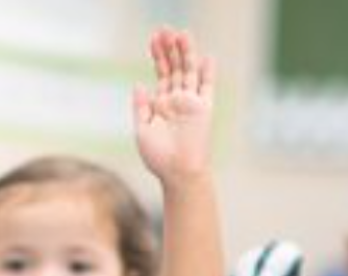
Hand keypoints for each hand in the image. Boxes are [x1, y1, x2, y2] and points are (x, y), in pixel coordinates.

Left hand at [133, 27, 215, 185]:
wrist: (177, 173)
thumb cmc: (158, 157)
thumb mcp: (142, 130)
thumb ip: (141, 107)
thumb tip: (139, 84)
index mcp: (161, 104)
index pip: (161, 74)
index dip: (158, 56)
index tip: (153, 39)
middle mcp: (177, 101)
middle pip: (175, 68)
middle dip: (171, 49)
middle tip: (166, 29)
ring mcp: (191, 104)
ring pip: (190, 72)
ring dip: (187, 53)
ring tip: (182, 34)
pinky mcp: (204, 110)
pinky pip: (207, 88)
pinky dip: (208, 73)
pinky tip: (207, 57)